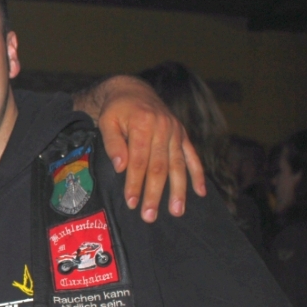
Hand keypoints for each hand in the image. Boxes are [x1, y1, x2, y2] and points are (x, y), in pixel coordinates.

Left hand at [86, 76, 206, 221]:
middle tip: (149, 216)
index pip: (139, 161)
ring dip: (178, 190)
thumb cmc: (116, 110)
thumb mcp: (106, 122)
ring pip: (178, 165)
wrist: (133, 90)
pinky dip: (197, 174)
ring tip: (176, 211)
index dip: (135, 183)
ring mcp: (175, 131)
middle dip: (155, 193)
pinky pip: (192, 156)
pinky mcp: (182, 134)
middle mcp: (163, 128)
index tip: (132, 203)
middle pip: (159, 167)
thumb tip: (120, 167)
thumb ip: (113, 144)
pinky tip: (200, 192)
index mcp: (142, 124)